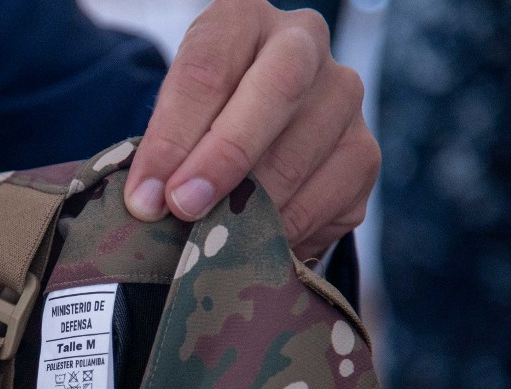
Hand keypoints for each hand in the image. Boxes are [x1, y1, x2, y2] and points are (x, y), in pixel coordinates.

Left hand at [124, 0, 379, 257]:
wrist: (252, 142)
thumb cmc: (198, 127)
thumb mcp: (171, 122)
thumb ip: (162, 153)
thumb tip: (149, 205)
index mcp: (241, 20)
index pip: (207, 68)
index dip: (173, 137)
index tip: (145, 197)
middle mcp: (302, 41)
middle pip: (276, 89)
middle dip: (224, 158)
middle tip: (184, 208)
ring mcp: (343, 95)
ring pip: (302, 152)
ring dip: (252, 206)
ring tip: (213, 239)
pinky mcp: (364, 152)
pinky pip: (329, 199)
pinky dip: (287, 231)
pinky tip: (255, 244)